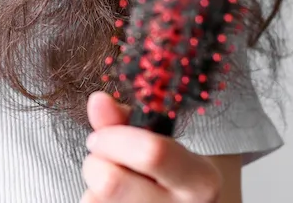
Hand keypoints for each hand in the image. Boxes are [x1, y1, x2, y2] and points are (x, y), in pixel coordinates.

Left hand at [81, 91, 221, 202]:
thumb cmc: (168, 173)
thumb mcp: (157, 141)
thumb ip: (123, 120)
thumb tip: (98, 101)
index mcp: (199, 180)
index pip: (152, 153)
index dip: (114, 139)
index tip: (99, 136)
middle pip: (111, 182)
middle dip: (95, 164)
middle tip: (102, 160)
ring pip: (95, 201)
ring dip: (93, 188)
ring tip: (115, 184)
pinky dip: (95, 202)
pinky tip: (115, 200)